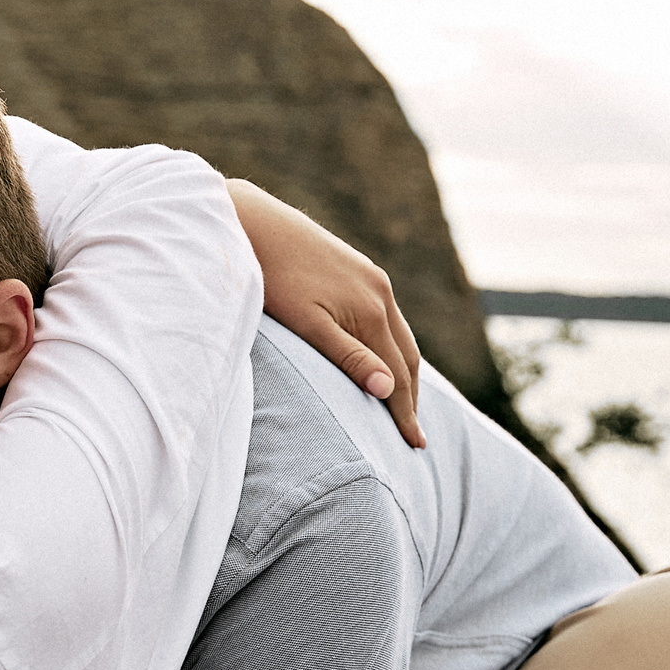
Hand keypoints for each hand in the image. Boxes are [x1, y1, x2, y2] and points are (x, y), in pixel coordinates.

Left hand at [226, 180, 424, 448]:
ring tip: (404, 403)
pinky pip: (388, 318)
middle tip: (414, 434)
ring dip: (406, 372)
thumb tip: (389, 390)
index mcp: (370, 311)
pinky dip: (393, 345)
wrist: (255, 224)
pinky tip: (382, 357)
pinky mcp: (362, 270)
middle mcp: (381, 293)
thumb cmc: (272, 280)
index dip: (405, 413)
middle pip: (408, 357)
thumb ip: (348, 357)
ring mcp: (373, 279)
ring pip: (401, 336)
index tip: (414, 445)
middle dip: (413, 397)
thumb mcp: (307, 325)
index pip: (398, 375)